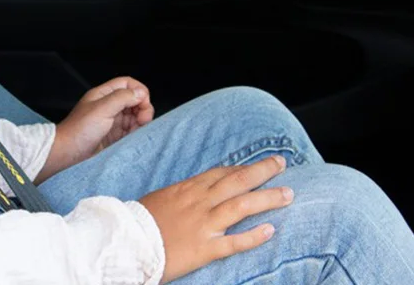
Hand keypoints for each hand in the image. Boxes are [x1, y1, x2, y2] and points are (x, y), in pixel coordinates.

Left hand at [38, 77, 153, 181]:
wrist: (68, 154)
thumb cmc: (79, 130)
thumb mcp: (102, 109)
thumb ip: (122, 98)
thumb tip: (141, 93)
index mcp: (104, 94)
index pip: (127, 84)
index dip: (139, 90)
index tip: (143, 102)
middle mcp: (109, 105)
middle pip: (134, 100)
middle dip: (143, 107)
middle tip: (143, 119)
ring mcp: (112, 121)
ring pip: (135, 115)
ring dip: (141, 121)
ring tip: (139, 129)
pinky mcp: (115, 135)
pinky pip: (131, 130)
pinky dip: (137, 131)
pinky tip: (136, 136)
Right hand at [139, 156, 293, 281]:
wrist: (125, 242)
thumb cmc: (137, 223)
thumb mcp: (158, 201)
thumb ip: (178, 197)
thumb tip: (190, 194)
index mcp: (186, 190)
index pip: (220, 173)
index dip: (241, 168)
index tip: (257, 165)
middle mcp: (199, 202)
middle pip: (237, 181)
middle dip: (262, 171)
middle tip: (281, 163)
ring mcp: (203, 224)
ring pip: (242, 206)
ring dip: (267, 198)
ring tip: (288, 194)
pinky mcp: (204, 248)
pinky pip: (234, 242)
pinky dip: (253, 236)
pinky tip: (271, 231)